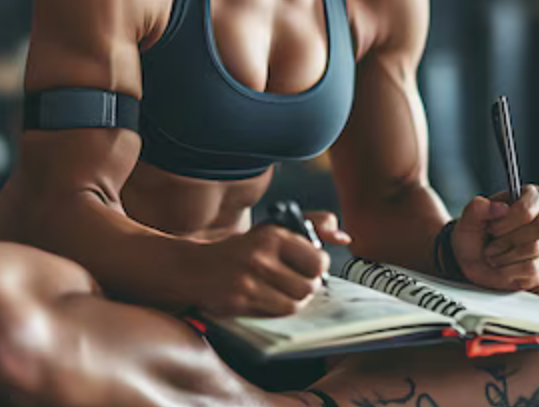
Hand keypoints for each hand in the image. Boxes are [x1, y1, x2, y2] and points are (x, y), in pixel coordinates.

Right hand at [193, 212, 349, 318]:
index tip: (308, 267)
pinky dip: (276, 309)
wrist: (194, 268)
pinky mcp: (238, 301)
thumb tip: (344, 236)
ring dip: (293, 300)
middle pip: (310, 286)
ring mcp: (248, 280)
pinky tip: (266, 299)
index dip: (318, 268)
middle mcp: (260, 256)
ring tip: (281, 291)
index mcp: (272, 235)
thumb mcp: (275, 228)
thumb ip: (314, 225)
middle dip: (307, 286)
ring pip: (295, 303)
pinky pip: (275, 313)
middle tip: (296, 281)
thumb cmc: (243, 249)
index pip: (318, 260)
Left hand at [450, 185, 538, 290]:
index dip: (508, 221)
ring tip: (493, 255)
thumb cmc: (477, 234)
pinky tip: (502, 266)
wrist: (474, 260)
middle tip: (491, 245)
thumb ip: (479, 207)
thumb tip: (501, 208)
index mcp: (535, 196)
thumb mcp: (470, 218)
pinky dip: (510, 270)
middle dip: (509, 239)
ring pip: (535, 249)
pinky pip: (533, 269)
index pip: (529, 208)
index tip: (491, 229)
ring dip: (506, 256)